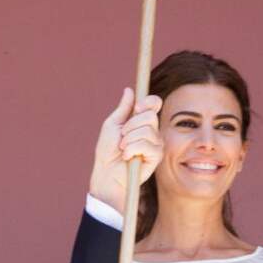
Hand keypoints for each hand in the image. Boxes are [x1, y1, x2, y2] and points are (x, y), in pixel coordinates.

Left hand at [89, 88, 162, 212]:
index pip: (154, 103)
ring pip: (147, 130)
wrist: (106, 172)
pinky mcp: (156, 156)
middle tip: (122, 137)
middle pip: (150, 116)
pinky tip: (127, 157)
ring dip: (129, 140)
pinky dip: (132, 149)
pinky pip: (146, 144)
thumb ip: (123, 108)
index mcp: (142, 121)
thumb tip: (129, 90)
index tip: (136, 108)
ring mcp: (156, 143)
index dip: (148, 102)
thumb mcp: (112, 125)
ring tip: (122, 149)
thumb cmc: (107, 151)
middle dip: (130, 126)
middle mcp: (152, 130)